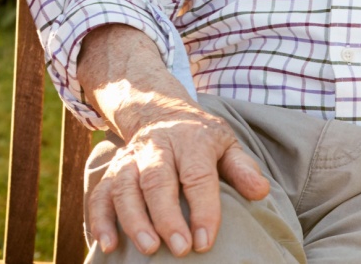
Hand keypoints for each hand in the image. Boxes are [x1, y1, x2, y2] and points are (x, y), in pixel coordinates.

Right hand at [87, 97, 270, 256]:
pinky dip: (100, 218)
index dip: (202, 209)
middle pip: (156, 180)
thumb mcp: (226, 143)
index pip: (197, 175)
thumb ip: (242, 168)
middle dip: (166, 217)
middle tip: (179, 250)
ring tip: (148, 249)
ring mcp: (131, 158)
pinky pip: (100, 192)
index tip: (205, 241)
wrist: (158, 111)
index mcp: (191, 141)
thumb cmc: (199, 138)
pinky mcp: (113, 170)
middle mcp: (157, 147)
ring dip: (133, 219)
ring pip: (125, 186)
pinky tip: (107, 244)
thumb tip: (260, 191)